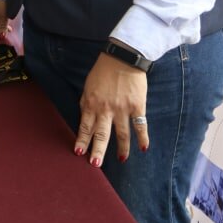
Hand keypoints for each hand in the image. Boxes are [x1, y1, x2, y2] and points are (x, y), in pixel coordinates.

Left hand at [75, 52, 149, 166]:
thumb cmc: (103, 72)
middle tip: (95, 164)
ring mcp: (122, 108)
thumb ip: (87, 104)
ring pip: (121, 134)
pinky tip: (143, 148)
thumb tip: (86, 118)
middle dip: (98, 150)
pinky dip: (143, 137)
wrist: (123, 59)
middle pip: (101, 134)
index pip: (85, 126)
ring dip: (122, 149)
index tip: (78, 153)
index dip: (82, 140)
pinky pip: (140, 125)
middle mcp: (105, 109)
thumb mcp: (88, 87)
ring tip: (122, 160)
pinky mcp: (137, 106)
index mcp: (91, 103)